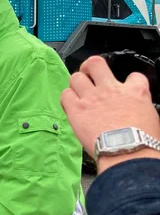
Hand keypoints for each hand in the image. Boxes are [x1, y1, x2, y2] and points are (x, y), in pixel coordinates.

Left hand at [61, 55, 159, 173]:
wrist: (127, 150)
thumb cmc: (141, 140)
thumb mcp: (150, 117)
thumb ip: (139, 107)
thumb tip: (136, 111)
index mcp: (135, 91)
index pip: (134, 76)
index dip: (130, 81)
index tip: (126, 86)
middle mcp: (111, 89)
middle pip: (96, 64)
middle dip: (90, 66)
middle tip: (89, 73)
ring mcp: (91, 98)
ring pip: (76, 77)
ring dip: (76, 83)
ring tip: (78, 91)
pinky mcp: (76, 109)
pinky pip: (65, 95)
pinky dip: (66, 98)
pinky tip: (70, 105)